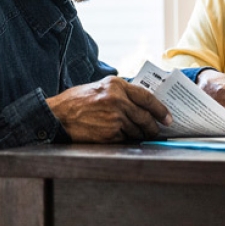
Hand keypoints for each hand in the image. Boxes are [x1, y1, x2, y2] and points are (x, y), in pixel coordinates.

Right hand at [46, 76, 172, 142]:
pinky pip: (124, 139)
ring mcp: (114, 117)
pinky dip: (124, 140)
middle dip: (153, 127)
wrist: (56, 116)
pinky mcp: (109, 134)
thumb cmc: (75, 102)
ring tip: (136, 136)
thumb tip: (140, 104)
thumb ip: (119, 93)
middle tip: (157, 132)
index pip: (147, 97)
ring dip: (138, 135)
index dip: (160, 109)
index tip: (168, 118)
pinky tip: (117, 138)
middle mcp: (117, 99)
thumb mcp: (99, 88)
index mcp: (116, 85)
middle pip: (145, 117)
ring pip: (136, 130)